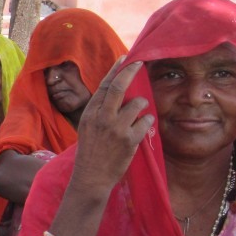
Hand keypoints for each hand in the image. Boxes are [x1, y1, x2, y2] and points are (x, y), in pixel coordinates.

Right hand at [70, 59, 152, 197]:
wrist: (91, 177)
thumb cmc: (91, 151)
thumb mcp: (88, 127)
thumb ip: (100, 110)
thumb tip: (116, 91)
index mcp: (90, 113)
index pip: (104, 86)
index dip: (116, 70)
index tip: (126, 59)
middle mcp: (102, 118)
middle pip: (118, 87)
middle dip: (131, 71)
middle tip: (141, 63)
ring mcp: (116, 129)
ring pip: (137, 104)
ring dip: (142, 104)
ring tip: (140, 111)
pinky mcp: (129, 141)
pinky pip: (146, 122)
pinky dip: (147, 121)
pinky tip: (143, 127)